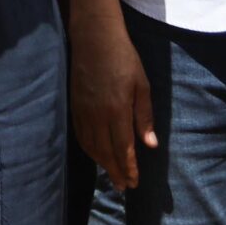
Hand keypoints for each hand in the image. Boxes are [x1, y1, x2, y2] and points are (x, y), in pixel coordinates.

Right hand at [68, 5, 154, 190]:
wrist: (94, 37)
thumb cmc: (124, 58)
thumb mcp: (142, 85)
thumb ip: (144, 117)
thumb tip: (150, 145)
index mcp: (117, 110)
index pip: (123, 149)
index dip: (128, 168)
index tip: (134, 183)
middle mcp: (97, 115)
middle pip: (106, 152)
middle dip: (116, 172)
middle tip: (124, 187)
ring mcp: (83, 111)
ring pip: (91, 147)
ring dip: (102, 164)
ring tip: (113, 176)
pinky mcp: (74, 106)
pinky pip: (81, 136)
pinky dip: (89, 150)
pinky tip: (97, 155)